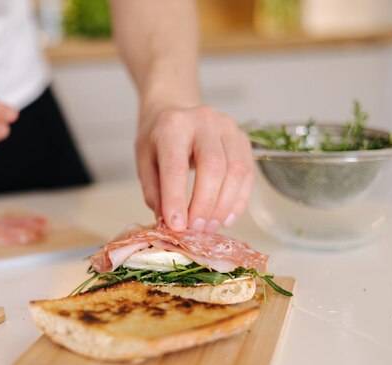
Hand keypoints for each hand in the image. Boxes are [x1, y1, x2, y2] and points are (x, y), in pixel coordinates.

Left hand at [136, 105, 253, 232]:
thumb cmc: (157, 138)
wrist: (175, 109)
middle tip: (196, 229)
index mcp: (173, 125)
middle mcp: (204, 121)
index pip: (176, 166)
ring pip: (236, 171)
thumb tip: (169, 224)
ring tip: (208, 227)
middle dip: (205, 204)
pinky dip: (238, 201)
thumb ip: (154, 191)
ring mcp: (229, 128)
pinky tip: (224, 218)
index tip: (176, 226)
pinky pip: (248, 174)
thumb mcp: (144, 161)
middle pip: (213, 167)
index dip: (176, 199)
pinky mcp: (244, 140)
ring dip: (223, 206)